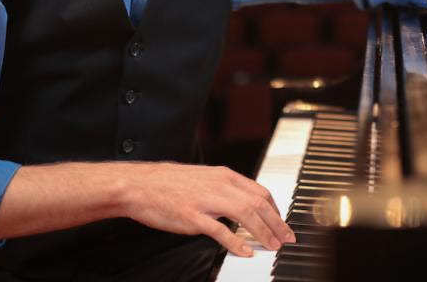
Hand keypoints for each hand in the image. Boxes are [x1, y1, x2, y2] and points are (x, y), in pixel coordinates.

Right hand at [122, 162, 294, 257]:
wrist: (140, 185)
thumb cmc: (169, 183)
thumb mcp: (204, 179)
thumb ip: (224, 189)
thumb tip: (243, 202)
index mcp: (224, 175)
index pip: (260, 192)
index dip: (276, 210)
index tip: (282, 223)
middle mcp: (219, 185)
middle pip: (259, 203)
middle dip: (277, 223)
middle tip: (286, 238)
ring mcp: (207, 200)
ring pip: (246, 214)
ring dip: (263, 232)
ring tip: (272, 245)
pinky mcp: (193, 216)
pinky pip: (221, 231)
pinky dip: (236, 242)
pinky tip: (245, 252)